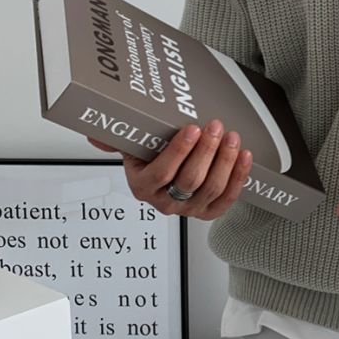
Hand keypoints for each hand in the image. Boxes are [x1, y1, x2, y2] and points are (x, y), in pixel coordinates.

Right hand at [86, 119, 252, 219]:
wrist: (171, 174)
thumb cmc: (153, 157)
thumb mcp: (133, 145)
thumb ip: (117, 138)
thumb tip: (94, 133)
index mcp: (143, 186)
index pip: (162, 173)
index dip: (179, 151)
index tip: (193, 128)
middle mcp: (165, 202)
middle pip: (190, 180)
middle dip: (206, 151)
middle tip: (215, 127)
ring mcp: (189, 209)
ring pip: (212, 188)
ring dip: (225, 161)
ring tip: (232, 137)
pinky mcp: (209, 211)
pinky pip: (228, 198)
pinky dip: (239, 177)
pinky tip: (244, 157)